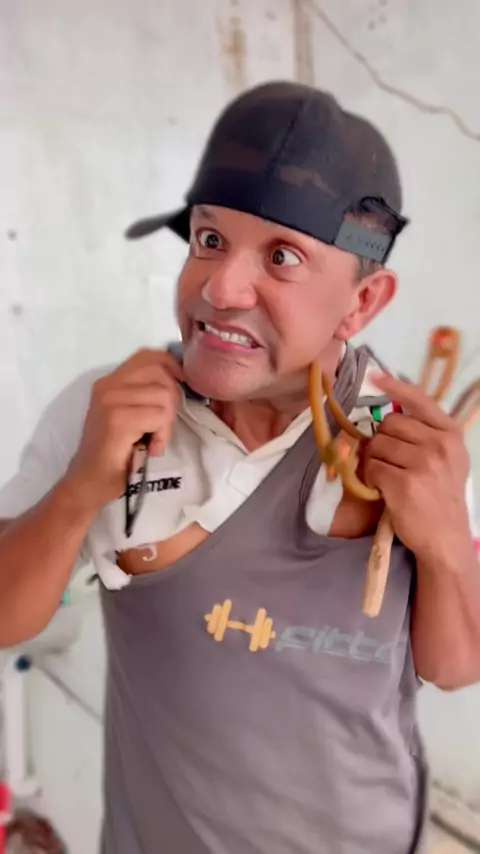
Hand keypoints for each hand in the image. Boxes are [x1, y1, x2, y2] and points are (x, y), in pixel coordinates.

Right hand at [65, 348, 182, 510]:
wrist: (89, 482)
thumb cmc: (114, 453)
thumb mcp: (130, 415)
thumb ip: (145, 394)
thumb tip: (180, 379)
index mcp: (110, 381)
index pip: (149, 355)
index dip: (171, 368)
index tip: (178, 390)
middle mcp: (107, 385)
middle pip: (161, 373)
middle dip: (172, 400)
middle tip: (161, 426)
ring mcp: (110, 401)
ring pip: (164, 396)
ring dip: (166, 423)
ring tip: (153, 440)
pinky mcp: (117, 420)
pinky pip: (160, 416)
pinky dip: (162, 435)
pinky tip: (150, 448)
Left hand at [362, 373, 470, 561]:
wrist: (445, 538)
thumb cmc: (440, 497)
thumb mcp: (446, 459)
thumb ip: (425, 434)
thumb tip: (389, 411)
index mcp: (451, 434)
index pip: (420, 400)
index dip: (395, 386)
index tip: (375, 375)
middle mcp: (440, 445)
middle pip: (389, 423)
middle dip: (382, 440)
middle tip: (391, 461)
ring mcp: (423, 464)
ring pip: (376, 445)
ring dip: (374, 460)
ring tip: (388, 477)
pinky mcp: (404, 484)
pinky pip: (371, 468)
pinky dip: (370, 478)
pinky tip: (383, 489)